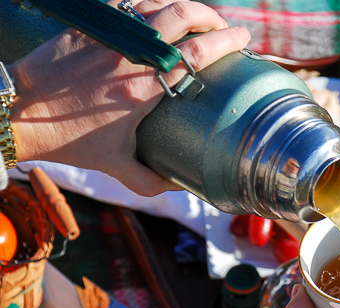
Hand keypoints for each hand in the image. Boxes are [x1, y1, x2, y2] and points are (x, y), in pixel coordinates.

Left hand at [8, 0, 249, 195]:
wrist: (19, 112)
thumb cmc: (69, 140)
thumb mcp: (116, 166)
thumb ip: (152, 180)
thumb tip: (181, 184)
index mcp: (146, 86)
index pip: (199, 52)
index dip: (228, 40)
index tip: (244, 38)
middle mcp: (133, 53)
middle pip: (184, 15)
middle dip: (211, 16)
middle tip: (223, 26)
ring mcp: (111, 35)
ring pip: (158, 3)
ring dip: (184, 7)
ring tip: (196, 19)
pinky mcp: (91, 25)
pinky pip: (129, 4)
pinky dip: (150, 5)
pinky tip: (156, 16)